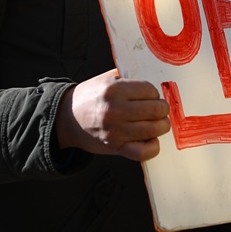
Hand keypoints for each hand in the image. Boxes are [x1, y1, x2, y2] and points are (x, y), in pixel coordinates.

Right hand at [56, 69, 170, 161]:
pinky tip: (151, 140)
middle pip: (156, 110)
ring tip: (156, 123)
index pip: (150, 90)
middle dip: (161, 110)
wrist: (68, 117)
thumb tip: (157, 84)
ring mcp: (115, 130)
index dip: (154, 94)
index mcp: (114, 89)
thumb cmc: (91, 98)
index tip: (151, 97)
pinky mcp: (115, 147)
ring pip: (154, 129)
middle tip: (158, 110)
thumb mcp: (107, 79)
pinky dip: (152, 147)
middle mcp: (115, 110)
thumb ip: (130, 79)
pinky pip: (143, 152)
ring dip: (160, 126)